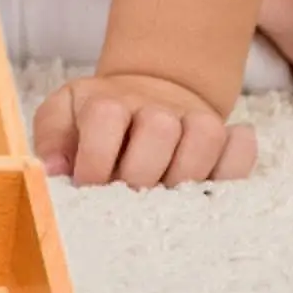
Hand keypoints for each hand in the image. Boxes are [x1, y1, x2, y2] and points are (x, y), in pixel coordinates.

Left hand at [32, 71, 256, 186]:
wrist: (141, 94)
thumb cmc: (92, 118)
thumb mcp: (62, 116)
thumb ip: (51, 139)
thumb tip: (54, 170)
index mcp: (107, 100)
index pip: (106, 118)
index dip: (96, 160)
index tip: (87, 187)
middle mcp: (154, 105)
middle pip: (159, 128)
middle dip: (140, 174)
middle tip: (127, 198)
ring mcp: (192, 118)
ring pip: (204, 136)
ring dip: (184, 174)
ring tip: (163, 199)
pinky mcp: (223, 137)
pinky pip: (241, 150)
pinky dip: (233, 168)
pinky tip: (209, 186)